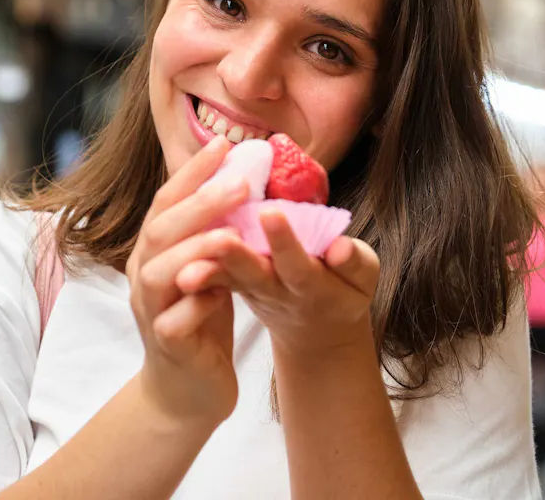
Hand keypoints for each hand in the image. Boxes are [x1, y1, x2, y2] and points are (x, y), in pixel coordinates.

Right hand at [125, 135, 249, 428]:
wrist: (187, 387)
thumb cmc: (201, 316)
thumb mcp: (211, 265)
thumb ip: (218, 229)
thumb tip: (248, 179)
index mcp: (155, 248)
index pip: (168, 200)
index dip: (193, 172)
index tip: (224, 143)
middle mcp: (145, 272)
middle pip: (161, 228)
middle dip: (200, 202)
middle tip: (241, 182)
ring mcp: (151, 308)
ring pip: (160, 271)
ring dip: (196, 249)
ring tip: (230, 234)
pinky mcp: (166, 343)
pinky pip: (174, 320)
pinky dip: (197, 303)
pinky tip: (222, 292)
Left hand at [176, 211, 379, 359]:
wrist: (316, 330)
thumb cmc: (344, 293)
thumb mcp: (363, 282)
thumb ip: (355, 264)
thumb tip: (341, 247)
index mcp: (314, 288)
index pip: (299, 266)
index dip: (286, 243)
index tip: (271, 214)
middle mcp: (279, 292)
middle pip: (256, 276)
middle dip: (238, 256)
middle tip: (219, 237)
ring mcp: (253, 292)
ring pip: (228, 279)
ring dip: (207, 267)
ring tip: (186, 257)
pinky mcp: (236, 286)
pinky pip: (215, 272)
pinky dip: (199, 257)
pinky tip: (181, 229)